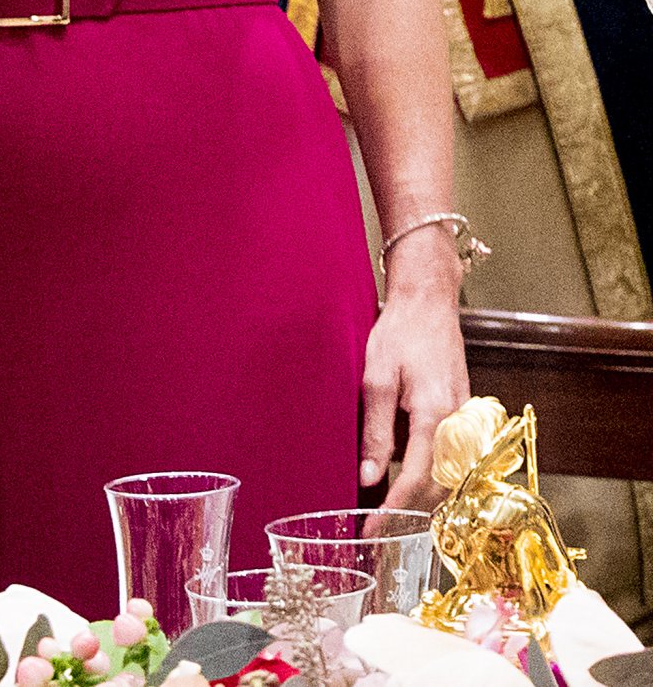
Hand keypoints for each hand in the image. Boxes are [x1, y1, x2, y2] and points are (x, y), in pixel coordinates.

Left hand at [359, 230, 468, 508]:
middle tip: (378, 534)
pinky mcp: (463, 413)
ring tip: (390, 517)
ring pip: (449, 477)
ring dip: (422, 501)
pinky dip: (433, 479)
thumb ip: (376, 431)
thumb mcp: (376, 378)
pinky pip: (452, 459)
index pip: (417, 480)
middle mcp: (457, 423)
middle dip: (410, 515)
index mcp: (434, 415)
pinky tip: (410, 485)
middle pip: (438, 487)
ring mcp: (464, 419)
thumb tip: (371, 478)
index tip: (372, 531)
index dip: (394, 510)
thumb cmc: (399, 333)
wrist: (429, 301)